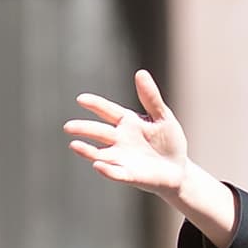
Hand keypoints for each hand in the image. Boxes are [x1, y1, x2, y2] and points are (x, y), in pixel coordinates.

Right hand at [65, 70, 187, 196]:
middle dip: (84, 129)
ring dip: (87, 151)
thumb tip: (141, 73)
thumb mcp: (163, 117)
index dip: (95, 105)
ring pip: (100, 154)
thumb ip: (151, 98)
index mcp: (126, 122)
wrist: (178, 170)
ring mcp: (122, 158)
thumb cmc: (169, 141)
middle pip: (98, 132)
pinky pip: (116, 173)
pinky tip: (98, 165)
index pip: (107, 111)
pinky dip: (107, 170)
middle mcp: (119, 139)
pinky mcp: (130, 175)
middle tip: (68, 127)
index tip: (81, 99)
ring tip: (74, 145)